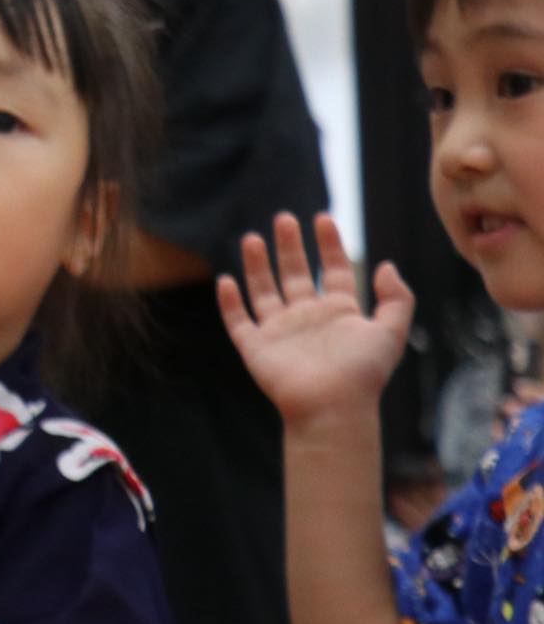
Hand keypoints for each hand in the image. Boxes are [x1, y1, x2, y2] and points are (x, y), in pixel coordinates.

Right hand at [218, 212, 412, 431]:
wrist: (332, 406)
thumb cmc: (363, 372)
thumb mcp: (391, 331)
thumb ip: (397, 298)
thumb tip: (386, 265)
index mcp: (340, 312)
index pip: (335, 270)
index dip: (330, 245)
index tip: (323, 219)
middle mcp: (308, 317)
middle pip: (296, 274)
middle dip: (290, 246)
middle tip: (284, 218)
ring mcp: (280, 331)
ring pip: (264, 290)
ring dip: (258, 265)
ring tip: (253, 238)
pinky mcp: (256, 346)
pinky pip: (239, 320)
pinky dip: (230, 301)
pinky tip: (226, 280)